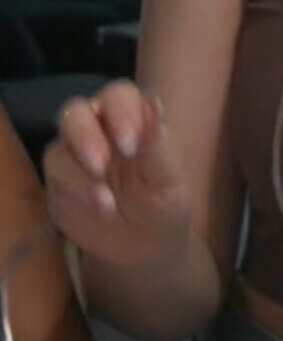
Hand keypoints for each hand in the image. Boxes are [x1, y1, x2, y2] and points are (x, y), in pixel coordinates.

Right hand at [43, 81, 191, 269]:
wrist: (144, 243)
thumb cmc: (163, 201)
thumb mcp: (169, 179)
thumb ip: (159, 144)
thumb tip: (155, 104)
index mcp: (132, 116)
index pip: (119, 96)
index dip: (120, 113)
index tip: (129, 146)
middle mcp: (98, 127)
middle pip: (75, 111)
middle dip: (85, 136)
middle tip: (101, 167)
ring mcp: (74, 152)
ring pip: (59, 146)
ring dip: (80, 173)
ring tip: (107, 202)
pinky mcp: (58, 180)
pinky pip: (55, 177)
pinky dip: (76, 192)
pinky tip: (102, 208)